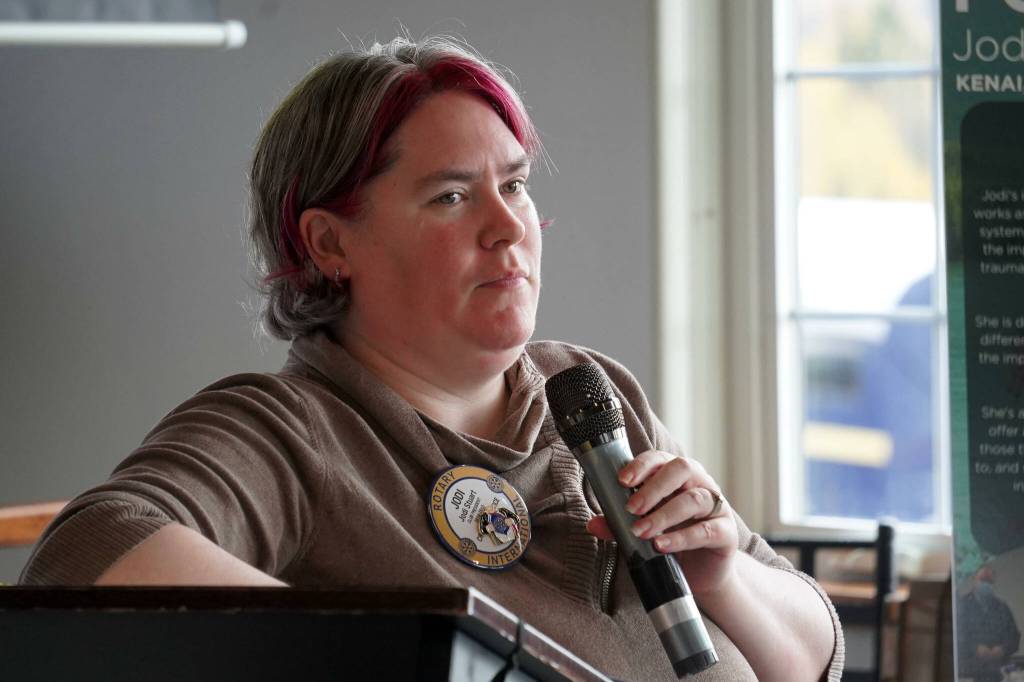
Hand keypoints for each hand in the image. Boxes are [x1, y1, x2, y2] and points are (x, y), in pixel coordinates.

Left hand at [586, 450, 737, 596]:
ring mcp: (717, 507)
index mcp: (678, 476)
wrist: (701, 575)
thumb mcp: (642, 530)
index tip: (621, 481)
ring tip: (641, 531)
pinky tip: (661, 546)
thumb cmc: (671, 541)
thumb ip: (619, 524)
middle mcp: (700, 484)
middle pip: (681, 469)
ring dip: (663, 515)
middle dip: (654, 487)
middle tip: (631, 508)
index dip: (641, 466)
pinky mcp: (726, 533)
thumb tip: (592, 524)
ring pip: (693, 499)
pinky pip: (706, 530)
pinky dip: (681, 538)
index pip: (660, 459)